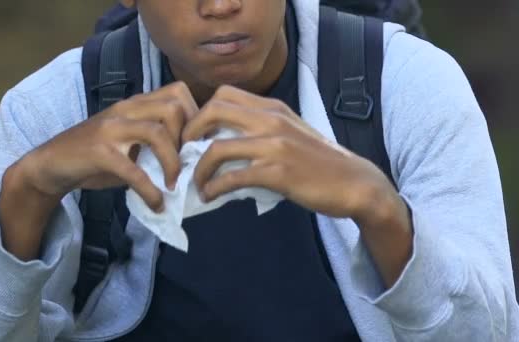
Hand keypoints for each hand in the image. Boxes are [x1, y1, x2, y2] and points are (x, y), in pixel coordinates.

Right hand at [19, 81, 197, 210]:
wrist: (51, 164)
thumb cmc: (95, 156)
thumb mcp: (130, 143)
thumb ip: (156, 144)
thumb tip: (192, 163)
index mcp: (135, 104)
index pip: (178, 93)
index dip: (195, 118)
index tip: (197, 146)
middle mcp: (125, 109)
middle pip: (173, 107)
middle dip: (188, 138)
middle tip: (188, 164)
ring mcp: (111, 128)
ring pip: (157, 132)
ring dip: (173, 163)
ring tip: (174, 185)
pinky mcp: (99, 152)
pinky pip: (133, 170)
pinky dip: (150, 190)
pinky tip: (156, 203)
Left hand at [182, 85, 390, 219]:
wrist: (354, 182)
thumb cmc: (319, 161)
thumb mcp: (290, 132)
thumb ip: (261, 129)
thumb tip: (223, 143)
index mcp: (272, 108)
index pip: (223, 95)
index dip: (199, 112)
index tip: (193, 135)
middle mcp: (270, 120)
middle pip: (213, 111)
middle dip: (190, 132)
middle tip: (184, 154)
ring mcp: (273, 145)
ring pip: (217, 148)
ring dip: (198, 168)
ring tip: (195, 183)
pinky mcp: (277, 173)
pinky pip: (232, 177)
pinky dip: (214, 187)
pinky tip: (210, 196)